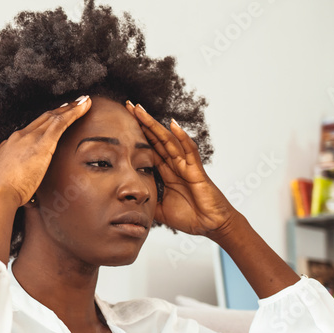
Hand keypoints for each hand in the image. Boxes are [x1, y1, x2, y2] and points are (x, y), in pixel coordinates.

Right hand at [0, 95, 92, 206]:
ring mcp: (30, 138)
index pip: (31, 128)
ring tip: (84, 101)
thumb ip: (16, 177)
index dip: (46, 121)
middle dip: (59, 110)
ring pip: (53, 117)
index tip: (56, 115)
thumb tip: (24, 185)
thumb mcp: (7, 181)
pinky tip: (85, 106)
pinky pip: (61, 123)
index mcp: (10, 145)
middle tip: (73, 103)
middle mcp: (19, 137)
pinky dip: (74, 113)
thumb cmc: (2, 194)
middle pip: (43, 119)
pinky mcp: (42, 143)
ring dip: (70, 108)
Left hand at [125, 101, 237, 238]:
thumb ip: (147, 203)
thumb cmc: (190, 217)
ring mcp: (186, 166)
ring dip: (155, 125)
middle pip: (156, 139)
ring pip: (169, 140)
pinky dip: (182, 137)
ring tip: (141, 110)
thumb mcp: (160, 210)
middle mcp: (175, 165)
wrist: (211, 226)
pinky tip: (173, 125)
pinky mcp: (196, 171)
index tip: (122, 123)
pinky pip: (189, 151)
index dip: (136, 136)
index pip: (148, 149)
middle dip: (142, 122)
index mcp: (166, 172)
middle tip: (128, 106)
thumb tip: (129, 203)